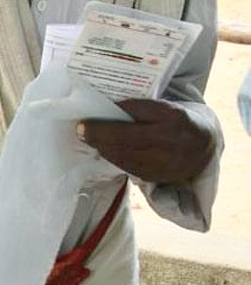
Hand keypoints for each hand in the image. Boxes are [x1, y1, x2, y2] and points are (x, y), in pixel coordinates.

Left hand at [78, 98, 213, 183]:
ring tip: (91, 139)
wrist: (204, 145)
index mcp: (172, 122)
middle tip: (81, 131)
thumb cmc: (177, 120)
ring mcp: (166, 166)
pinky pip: (131, 169)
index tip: (83, 123)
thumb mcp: (163, 106)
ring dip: (104, 149)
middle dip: (98, 139)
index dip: (104, 128)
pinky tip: (106, 150)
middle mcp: (171, 147)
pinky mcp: (160, 178)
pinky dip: (115, 159)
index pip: (132, 126)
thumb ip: (137, 107)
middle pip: (125, 145)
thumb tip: (107, 109)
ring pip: (125, 159)